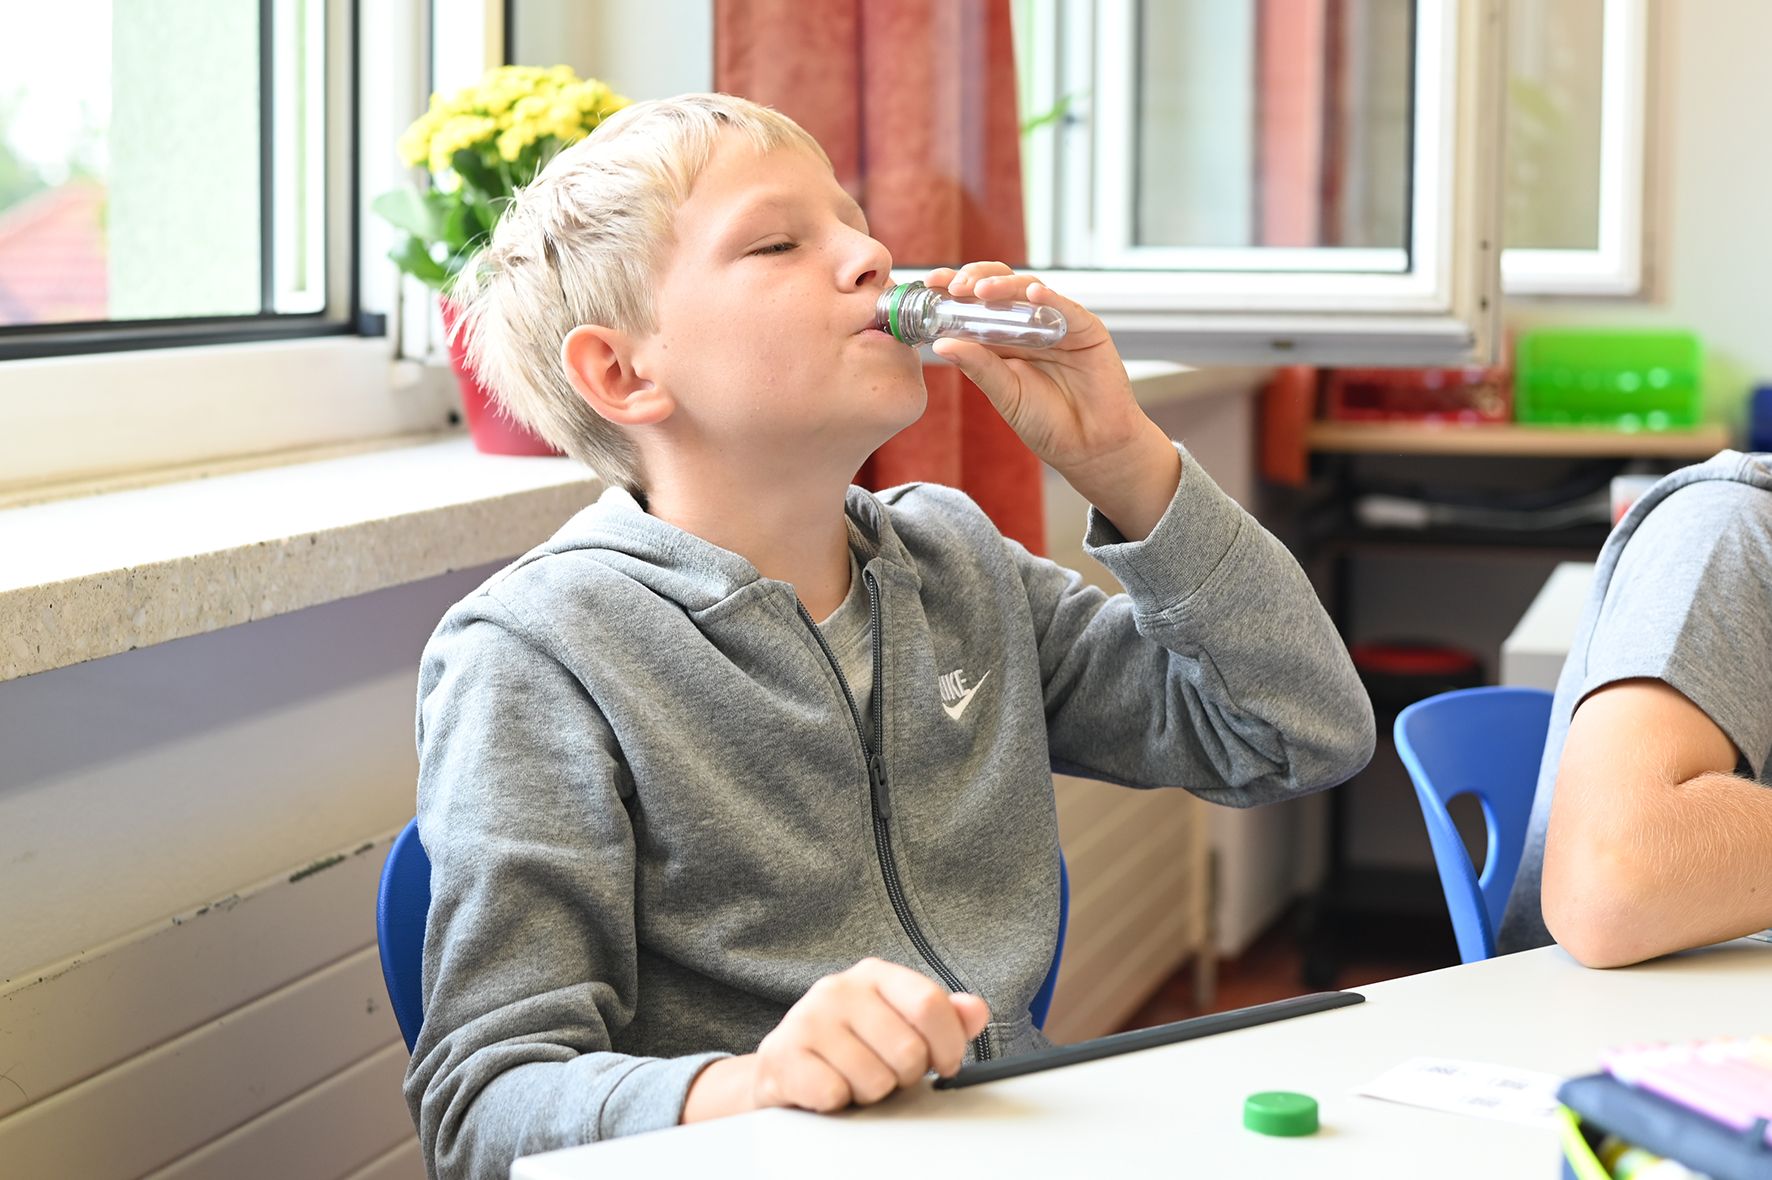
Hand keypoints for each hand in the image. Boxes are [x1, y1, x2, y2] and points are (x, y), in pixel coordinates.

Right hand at [681, 958, 990, 1121]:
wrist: (784, 1066)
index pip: (930, 1003)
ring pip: (874, 1080)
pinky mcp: (783, 1054)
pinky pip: (835, 1094)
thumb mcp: (900, 1024)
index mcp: (874, 974)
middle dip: (904, 1076)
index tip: (945, 1064)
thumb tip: (976, 1011)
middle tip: (886, 1072)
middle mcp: (838, 988)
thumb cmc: (851, 1045)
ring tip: (854, 1079)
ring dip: (869, 1093)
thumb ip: (944, 1018)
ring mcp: (807, 1019)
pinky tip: (828, 1087)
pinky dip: (838, 1102)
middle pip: (908, 1051)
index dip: (948, 1045)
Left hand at [923, 262, 1148, 476]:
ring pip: (1030, 290)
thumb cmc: (1046, 422)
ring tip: (982, 290)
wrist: (1088, 446)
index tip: (931, 284)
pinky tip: (1034, 294)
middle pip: (1001, 286)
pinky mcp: (1087, 330)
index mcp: (1005, 338)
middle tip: (955, 286)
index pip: (976, 303)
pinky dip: (1050, 298)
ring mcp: (1058, 323)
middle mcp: (1030, 324)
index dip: (954, 290)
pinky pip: (1067, 308)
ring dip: (1004, 286)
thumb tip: (940, 344)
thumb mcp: (1004, 393)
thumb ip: (978, 367)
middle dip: (975, 279)